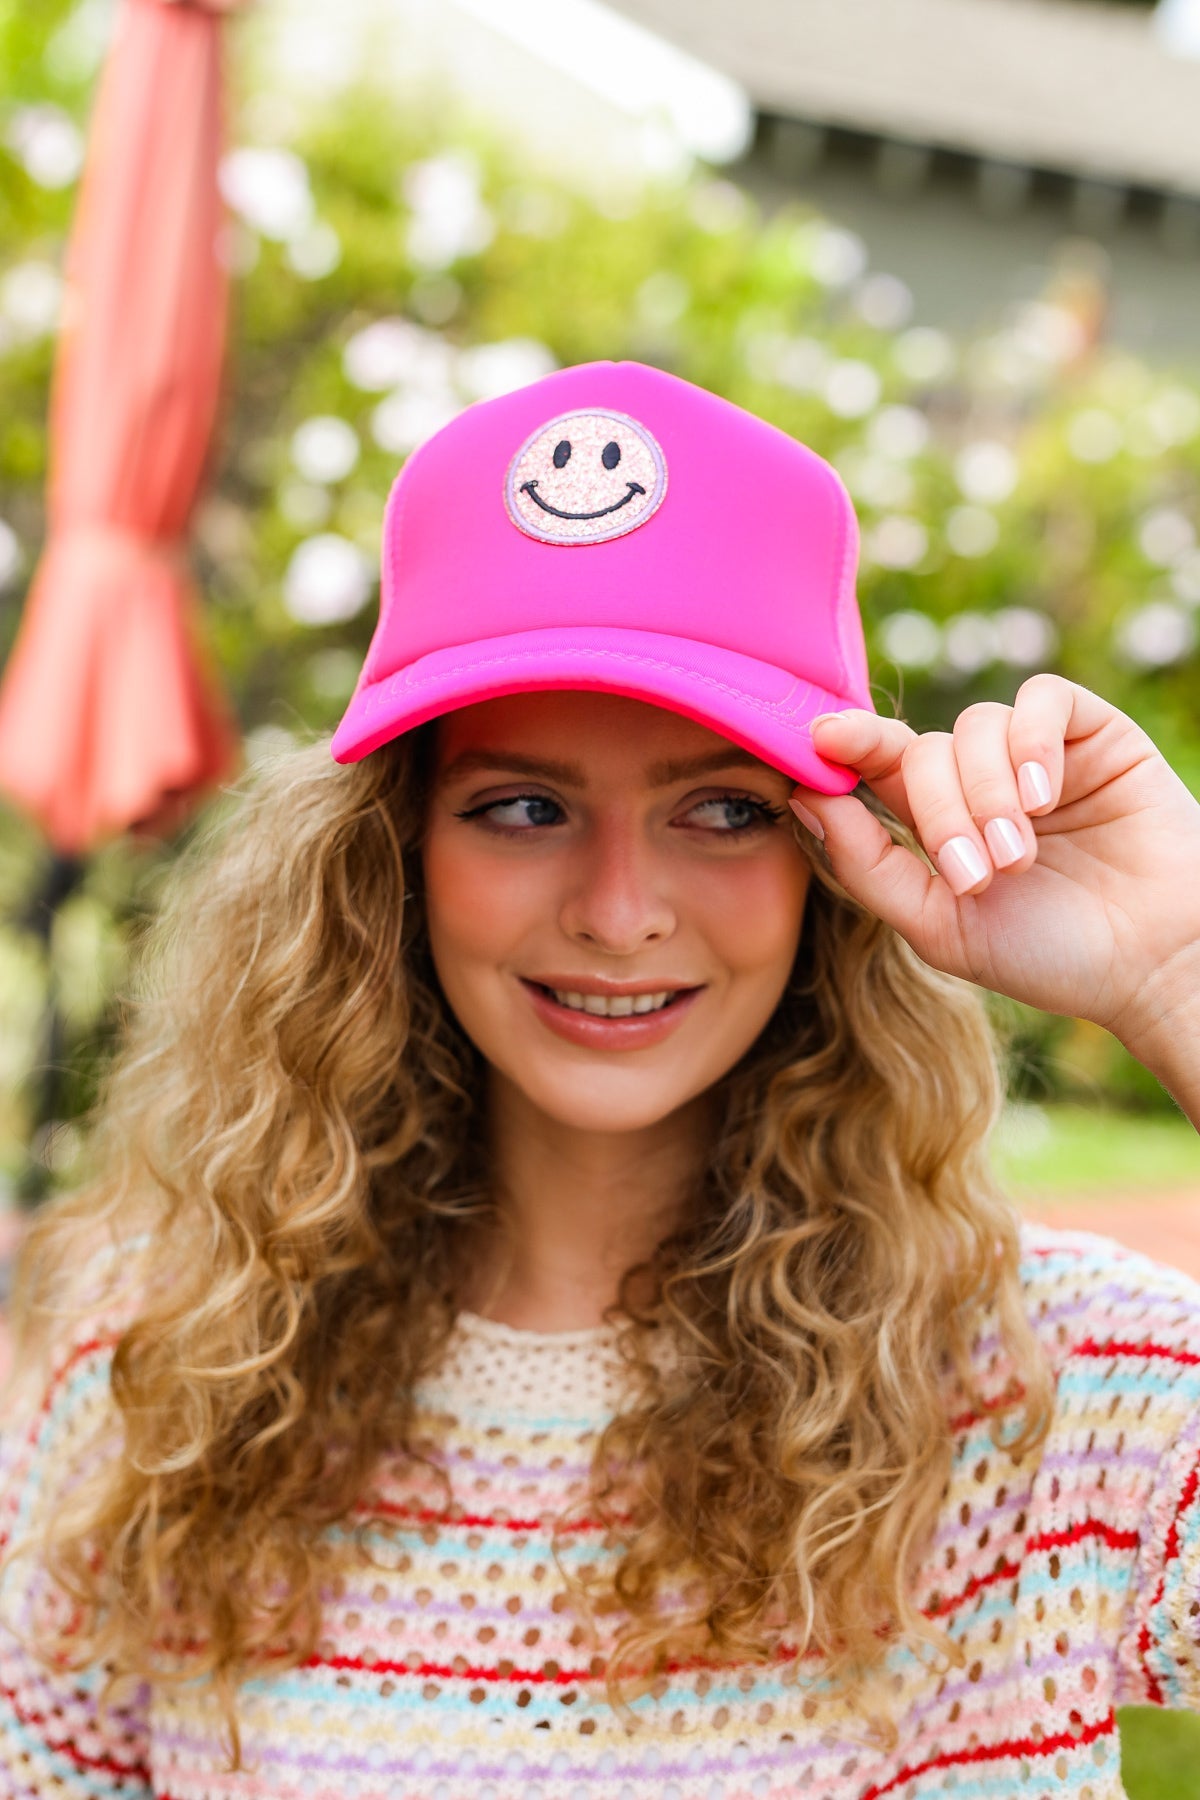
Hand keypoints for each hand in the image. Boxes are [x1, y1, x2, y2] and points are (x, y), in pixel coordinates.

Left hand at [788, 674, 1199, 1045]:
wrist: (1154, 965)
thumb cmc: (1050, 955)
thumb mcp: (939, 925)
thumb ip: (868, 866)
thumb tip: (803, 798)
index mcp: (937, 822)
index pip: (878, 765)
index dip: (847, 744)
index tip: (821, 738)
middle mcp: (981, 780)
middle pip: (922, 751)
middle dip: (939, 813)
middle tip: (977, 875)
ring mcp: (1037, 753)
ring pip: (974, 727)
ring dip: (987, 794)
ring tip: (1019, 856)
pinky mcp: (1094, 733)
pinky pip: (1041, 699)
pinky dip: (1032, 742)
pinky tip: (1046, 797)